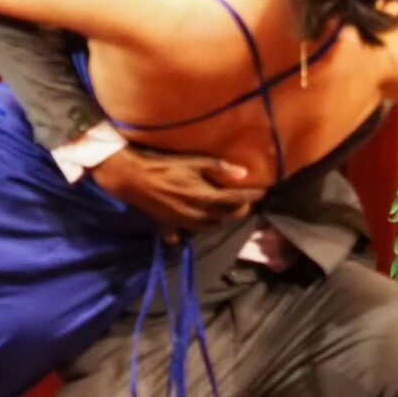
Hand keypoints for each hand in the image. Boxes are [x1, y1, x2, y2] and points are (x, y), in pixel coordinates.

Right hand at [91, 146, 257, 232]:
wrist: (133, 178)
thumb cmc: (165, 165)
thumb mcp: (194, 161)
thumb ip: (219, 168)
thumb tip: (244, 174)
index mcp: (206, 197)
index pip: (237, 199)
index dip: (252, 195)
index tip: (264, 190)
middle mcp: (199, 214)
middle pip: (227, 216)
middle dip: (240, 209)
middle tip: (246, 200)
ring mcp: (184, 222)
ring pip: (211, 227)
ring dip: (221, 220)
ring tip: (224, 210)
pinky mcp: (170, 225)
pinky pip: (183, 235)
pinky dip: (189, 233)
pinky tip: (192, 226)